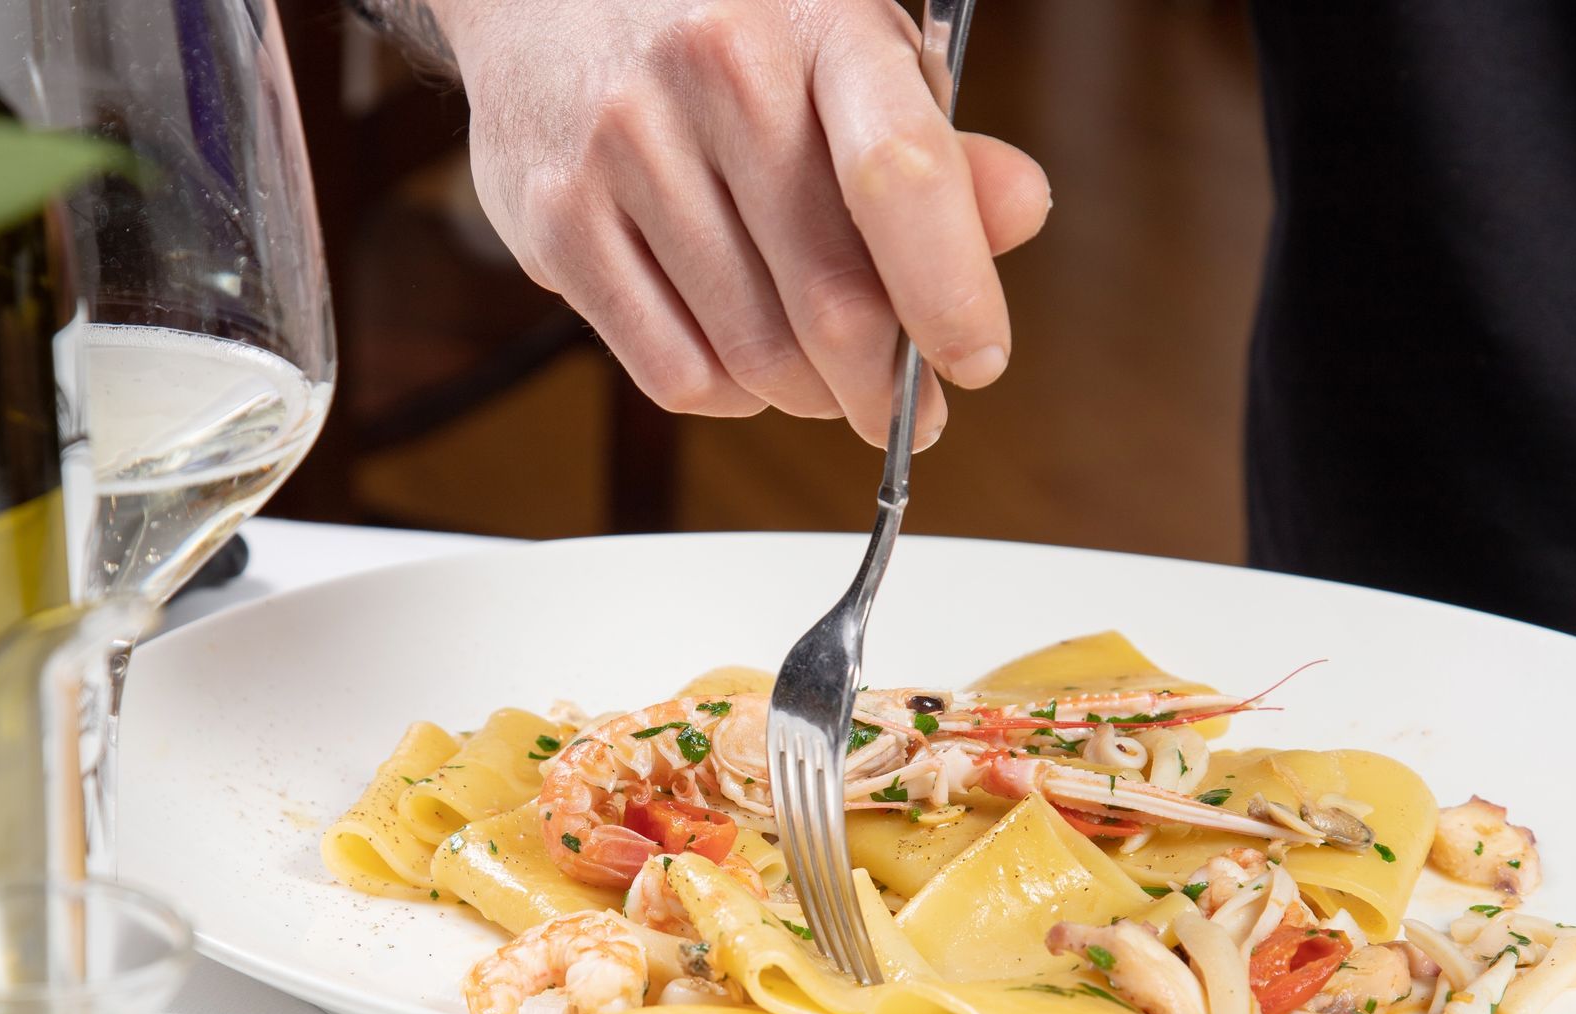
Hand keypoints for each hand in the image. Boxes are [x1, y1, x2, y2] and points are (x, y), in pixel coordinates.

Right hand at [440, 0, 1050, 447]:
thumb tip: (1019, 214)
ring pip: (754, 356)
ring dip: (809, 395)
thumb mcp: (845, 51)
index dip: (951, 291)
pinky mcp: (556, 223)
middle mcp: (711, 71)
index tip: (977, 361)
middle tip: (908, 411)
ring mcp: (621, 148)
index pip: (901, 171)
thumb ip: (934, 145)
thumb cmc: (725, 30)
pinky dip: (730, 395)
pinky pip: (674, 374)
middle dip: (883, 386)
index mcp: (814, 17)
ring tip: (821, 375)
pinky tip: (741, 358)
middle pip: (829, 298)